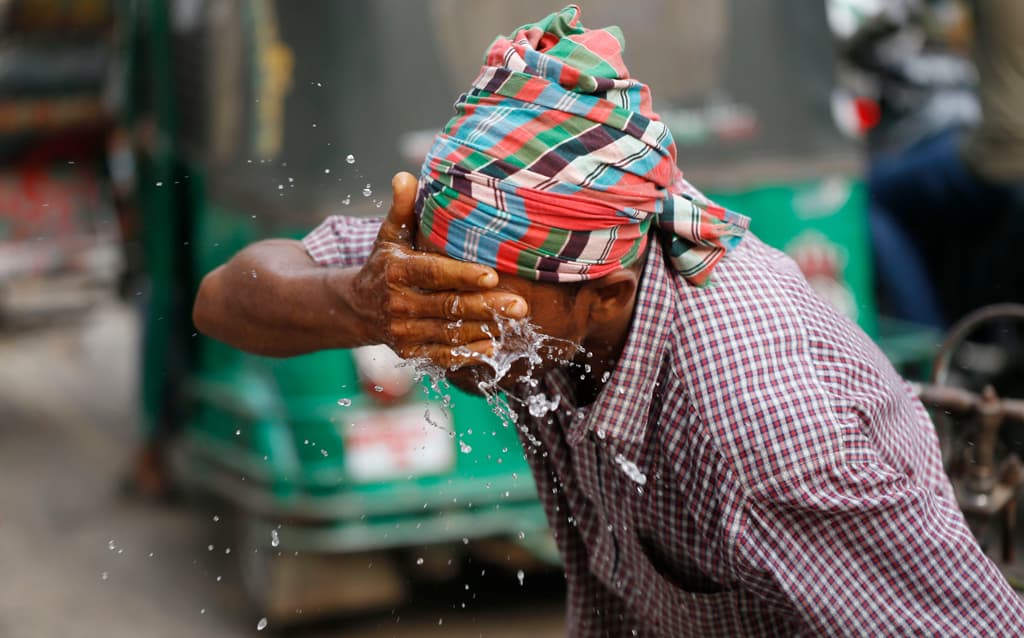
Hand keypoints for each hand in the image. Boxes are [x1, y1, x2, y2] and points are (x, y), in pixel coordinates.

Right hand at [340, 172, 527, 367]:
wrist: (358, 306)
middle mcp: (398, 304)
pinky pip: (443, 356)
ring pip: (449, 333)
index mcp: (395, 271)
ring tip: (517, 324)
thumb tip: (405, 176)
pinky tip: (495, 347)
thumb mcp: (390, 235)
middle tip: (520, 305)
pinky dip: (469, 354)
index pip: (433, 273)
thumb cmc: (385, 263)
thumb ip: (402, 209)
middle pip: (447, 307)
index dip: (462, 275)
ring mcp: (403, 332)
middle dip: (486, 307)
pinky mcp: (410, 352)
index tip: (492, 274)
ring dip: (484, 330)